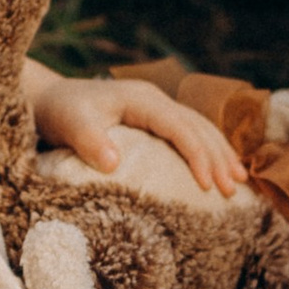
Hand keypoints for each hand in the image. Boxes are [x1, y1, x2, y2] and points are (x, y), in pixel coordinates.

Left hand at [28, 69, 247, 192]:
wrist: (48, 98)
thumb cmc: (59, 112)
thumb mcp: (70, 123)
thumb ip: (90, 141)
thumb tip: (113, 164)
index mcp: (141, 99)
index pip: (180, 127)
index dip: (197, 155)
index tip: (208, 186)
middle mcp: (154, 100)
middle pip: (198, 126)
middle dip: (218, 157)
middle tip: (233, 189)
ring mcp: (155, 108)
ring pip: (199, 127)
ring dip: (220, 153)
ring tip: (240, 180)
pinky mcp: (152, 120)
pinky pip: (188, 133)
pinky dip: (207, 150)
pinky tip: (217, 168)